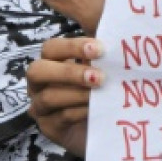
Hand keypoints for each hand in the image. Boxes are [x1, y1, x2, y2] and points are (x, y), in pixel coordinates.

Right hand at [26, 35, 103, 157]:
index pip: (51, 48)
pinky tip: (95, 110)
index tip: (101, 49)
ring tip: (100, 94)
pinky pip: (58, 118)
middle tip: (99, 77)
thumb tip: (123, 31)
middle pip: (38, 70)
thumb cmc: (104, 91)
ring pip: (49, 96)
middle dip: (68, 72)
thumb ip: (104, 54)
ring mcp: (41, 107)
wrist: (108, 127)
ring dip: (77, 93)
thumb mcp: (104, 68)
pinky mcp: (48, 129)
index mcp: (52, 61)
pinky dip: (79, 112)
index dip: (72, 46)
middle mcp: (40, 82)